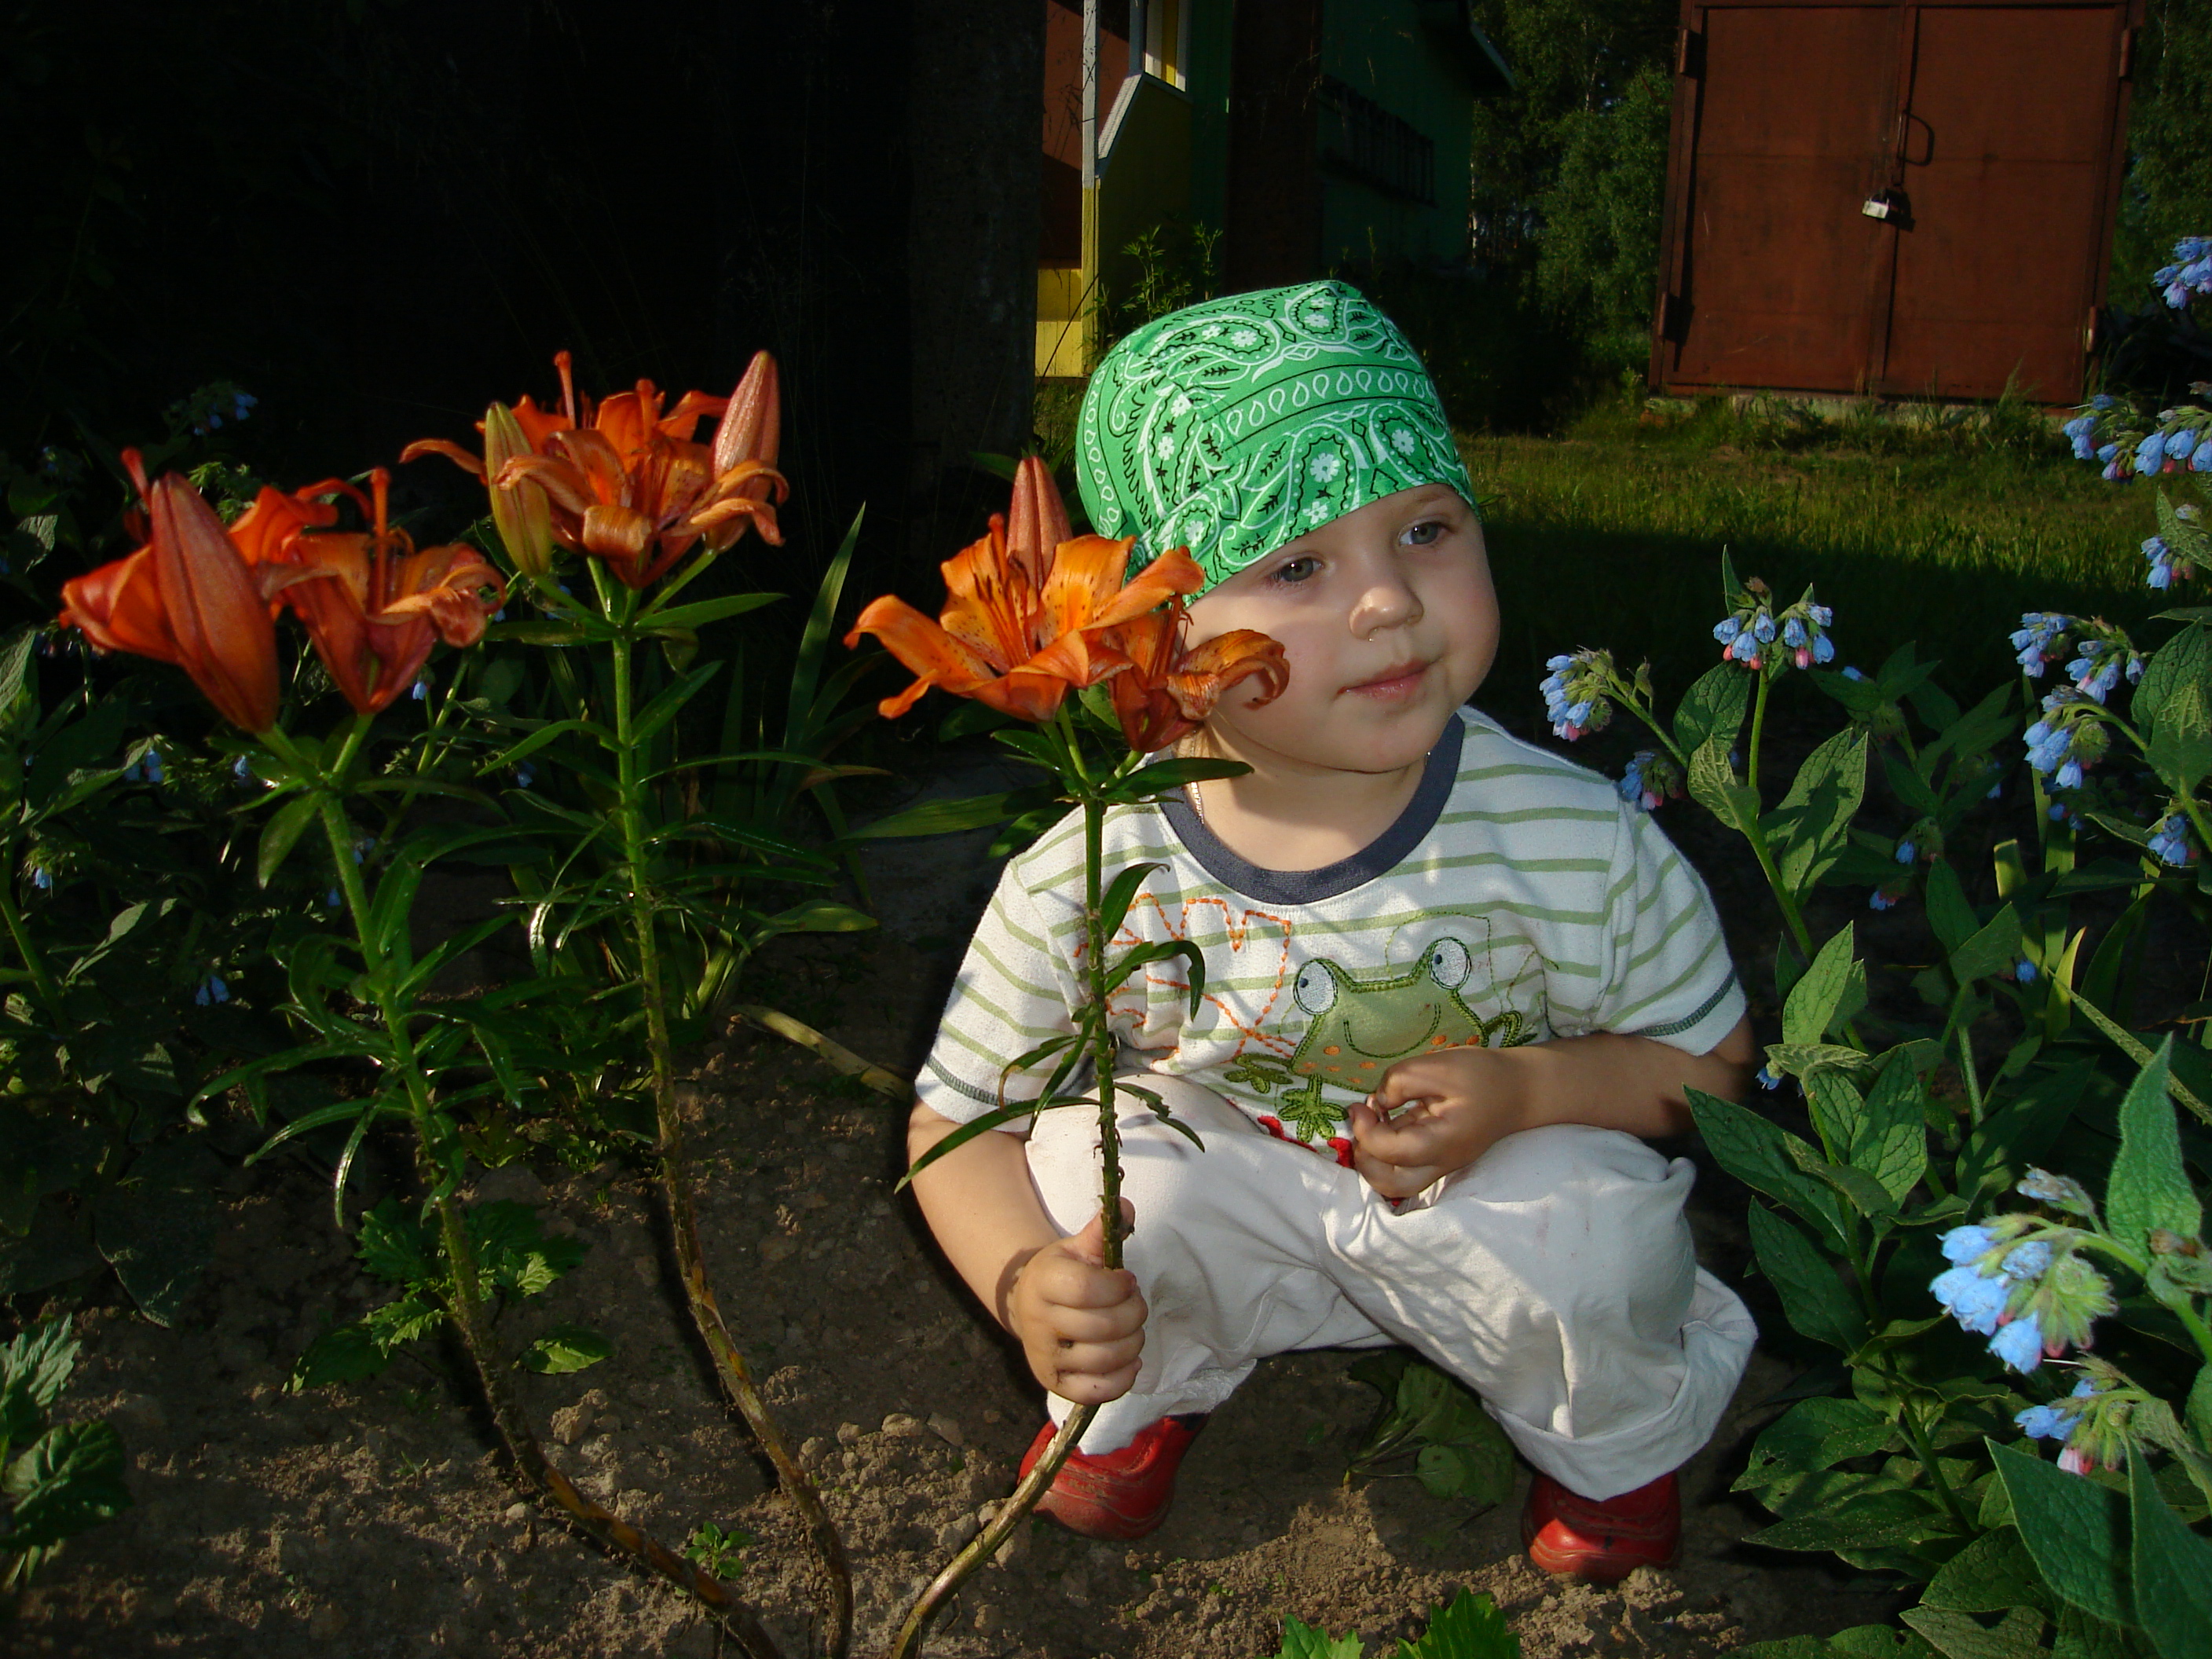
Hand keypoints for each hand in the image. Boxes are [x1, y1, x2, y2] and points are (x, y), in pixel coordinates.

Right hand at [1006, 1201, 1146, 1402]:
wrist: (1029, 1305)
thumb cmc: (1062, 1275)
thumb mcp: (1077, 1248)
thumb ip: (1102, 1230)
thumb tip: (1125, 1207)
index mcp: (1043, 1281)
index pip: (1087, 1289)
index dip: (1119, 1286)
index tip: (1127, 1281)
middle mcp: (1038, 1321)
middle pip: (1103, 1327)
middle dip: (1134, 1314)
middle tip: (1135, 1306)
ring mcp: (1045, 1356)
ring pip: (1104, 1359)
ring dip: (1133, 1345)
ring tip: (1132, 1331)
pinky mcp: (1055, 1383)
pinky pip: (1096, 1392)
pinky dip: (1122, 1379)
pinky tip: (1129, 1361)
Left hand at [1347, 1049, 1528, 1198]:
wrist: (1521, 1090)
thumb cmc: (1484, 1076)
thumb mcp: (1440, 1066)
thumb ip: (1401, 1081)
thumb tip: (1377, 1101)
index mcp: (1442, 1143)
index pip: (1390, 1152)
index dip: (1364, 1130)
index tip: (1359, 1105)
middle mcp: (1440, 1162)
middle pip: (1390, 1185)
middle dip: (1364, 1159)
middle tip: (1361, 1124)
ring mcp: (1439, 1163)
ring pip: (1395, 1180)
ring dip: (1373, 1156)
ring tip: (1371, 1121)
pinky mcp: (1437, 1155)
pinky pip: (1404, 1164)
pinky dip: (1385, 1147)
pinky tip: (1386, 1117)